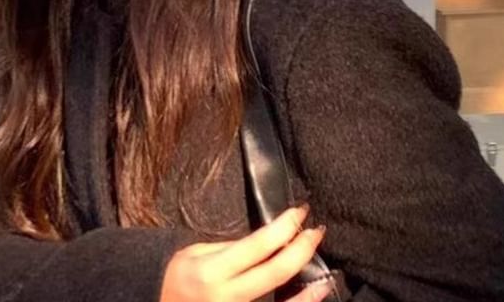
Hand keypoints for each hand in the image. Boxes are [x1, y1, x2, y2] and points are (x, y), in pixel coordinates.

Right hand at [160, 204, 330, 301]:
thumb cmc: (176, 277)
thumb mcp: (197, 253)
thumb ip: (232, 249)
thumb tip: (269, 239)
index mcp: (213, 271)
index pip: (259, 245)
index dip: (285, 226)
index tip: (300, 211)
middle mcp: (227, 298)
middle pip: (276, 272)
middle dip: (302, 248)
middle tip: (316, 230)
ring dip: (309, 288)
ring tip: (327, 272)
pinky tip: (314, 294)